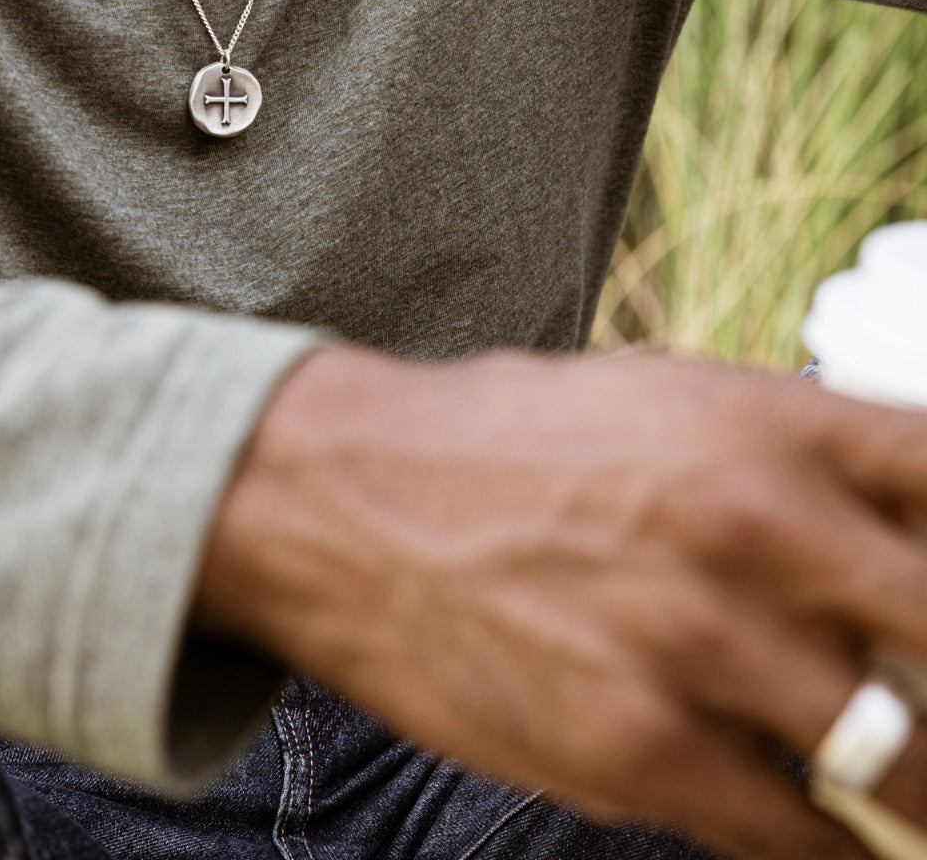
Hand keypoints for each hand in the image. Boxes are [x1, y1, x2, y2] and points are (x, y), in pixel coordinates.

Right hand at [194, 346, 926, 859]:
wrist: (344, 502)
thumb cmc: (498, 443)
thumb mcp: (651, 398)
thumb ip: (781, 452)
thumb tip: (892, 529)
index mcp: (765, 422)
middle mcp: (753, 525)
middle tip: (926, 694)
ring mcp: (700, 645)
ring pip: (904, 763)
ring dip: (910, 781)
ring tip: (891, 771)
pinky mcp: (638, 751)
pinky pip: (802, 838)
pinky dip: (828, 842)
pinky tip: (810, 818)